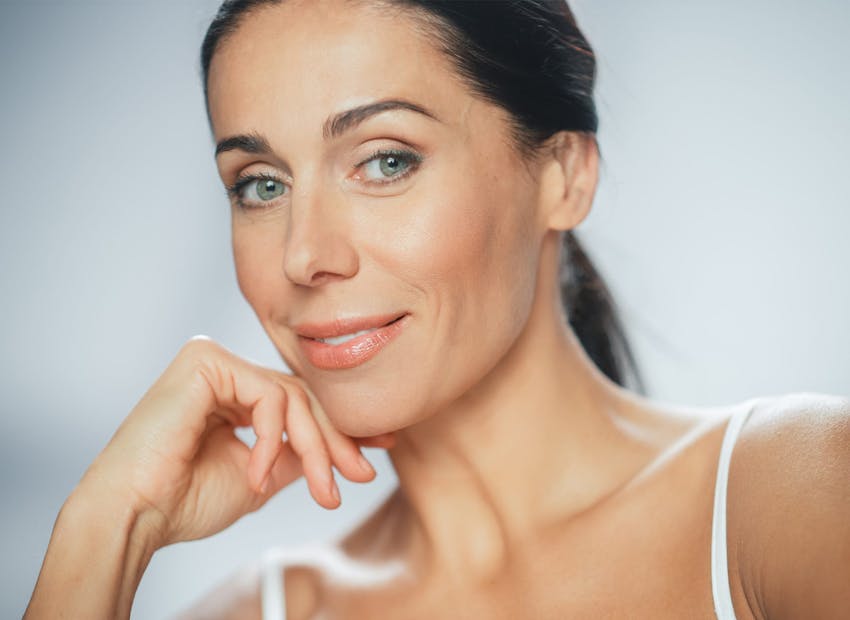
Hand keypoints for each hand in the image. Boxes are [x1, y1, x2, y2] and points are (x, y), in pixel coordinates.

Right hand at [77, 335, 394, 548]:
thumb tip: (345, 449)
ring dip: (314, 447)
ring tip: (321, 489)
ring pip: (292, 397)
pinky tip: (260, 474)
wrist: (138, 513)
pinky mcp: (206, 360)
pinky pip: (268, 395)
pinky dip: (274, 438)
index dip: (338, 432)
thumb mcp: (263, 474)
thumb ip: (297, 453)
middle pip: (301, 398)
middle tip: (361, 475)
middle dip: (336, 441)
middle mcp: (224, 372)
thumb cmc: (186, 500)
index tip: (370, 458)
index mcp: (232, 395)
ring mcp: (214, 361)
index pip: (298, 405)